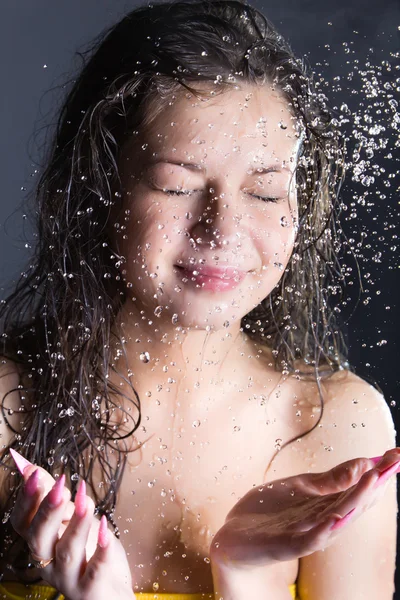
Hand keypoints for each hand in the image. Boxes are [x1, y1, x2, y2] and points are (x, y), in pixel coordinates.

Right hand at [9, 451, 134, 599]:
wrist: (110, 591)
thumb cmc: (89, 550)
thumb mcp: (71, 518)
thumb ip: (50, 493)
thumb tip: (25, 464)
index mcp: (41, 542)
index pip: (23, 522)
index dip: (27, 499)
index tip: (35, 474)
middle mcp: (48, 562)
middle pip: (40, 538)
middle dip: (48, 510)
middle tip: (61, 486)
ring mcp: (69, 577)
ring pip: (68, 551)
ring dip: (77, 524)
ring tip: (87, 500)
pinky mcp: (91, 588)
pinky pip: (95, 569)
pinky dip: (100, 549)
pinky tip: (106, 527)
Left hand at [210, 448, 399, 569]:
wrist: (235, 536)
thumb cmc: (269, 511)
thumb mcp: (300, 487)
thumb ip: (330, 479)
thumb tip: (363, 462)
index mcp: (326, 505)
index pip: (358, 488)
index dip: (378, 472)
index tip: (397, 455)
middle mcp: (322, 521)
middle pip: (354, 502)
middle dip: (376, 483)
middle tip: (395, 462)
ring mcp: (305, 533)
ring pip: (337, 517)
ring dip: (357, 500)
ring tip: (374, 479)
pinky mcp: (285, 545)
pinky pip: (309, 539)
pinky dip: (324, 530)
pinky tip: (336, 518)